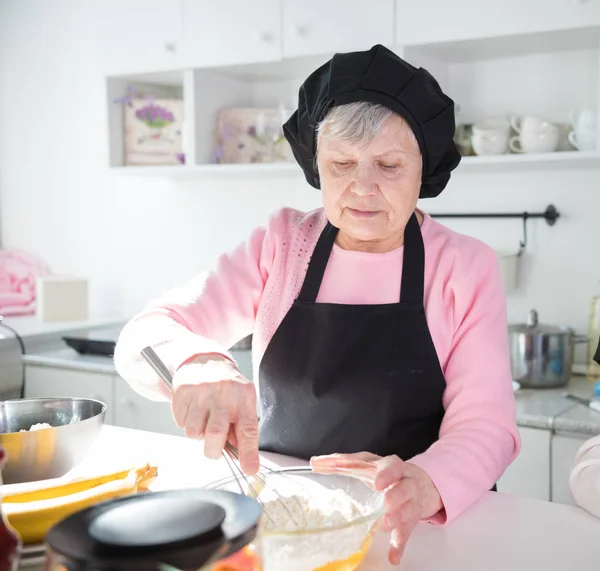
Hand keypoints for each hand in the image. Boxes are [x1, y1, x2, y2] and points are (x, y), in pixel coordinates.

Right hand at [172, 354, 259, 473]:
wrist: (204, 359)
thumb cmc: (227, 387)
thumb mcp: (241, 401)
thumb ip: (240, 428)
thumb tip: (240, 457)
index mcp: (243, 397)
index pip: (248, 429)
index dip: (249, 452)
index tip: (250, 469)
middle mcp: (224, 393)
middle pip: (215, 434)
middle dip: (213, 451)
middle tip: (214, 448)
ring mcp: (202, 391)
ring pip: (194, 432)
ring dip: (198, 434)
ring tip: (203, 420)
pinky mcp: (183, 391)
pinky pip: (180, 423)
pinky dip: (186, 423)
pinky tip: (194, 409)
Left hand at [310, 452, 442, 565]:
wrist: (420, 483)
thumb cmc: (386, 472)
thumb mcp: (367, 463)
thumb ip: (342, 462)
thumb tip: (314, 463)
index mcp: (392, 466)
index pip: (391, 466)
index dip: (386, 474)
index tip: (377, 483)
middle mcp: (405, 483)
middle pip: (405, 488)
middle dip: (396, 496)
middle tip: (385, 504)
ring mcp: (410, 503)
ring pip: (408, 511)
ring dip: (397, 518)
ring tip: (384, 525)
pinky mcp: (410, 521)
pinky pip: (406, 534)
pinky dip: (399, 545)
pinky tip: (393, 556)